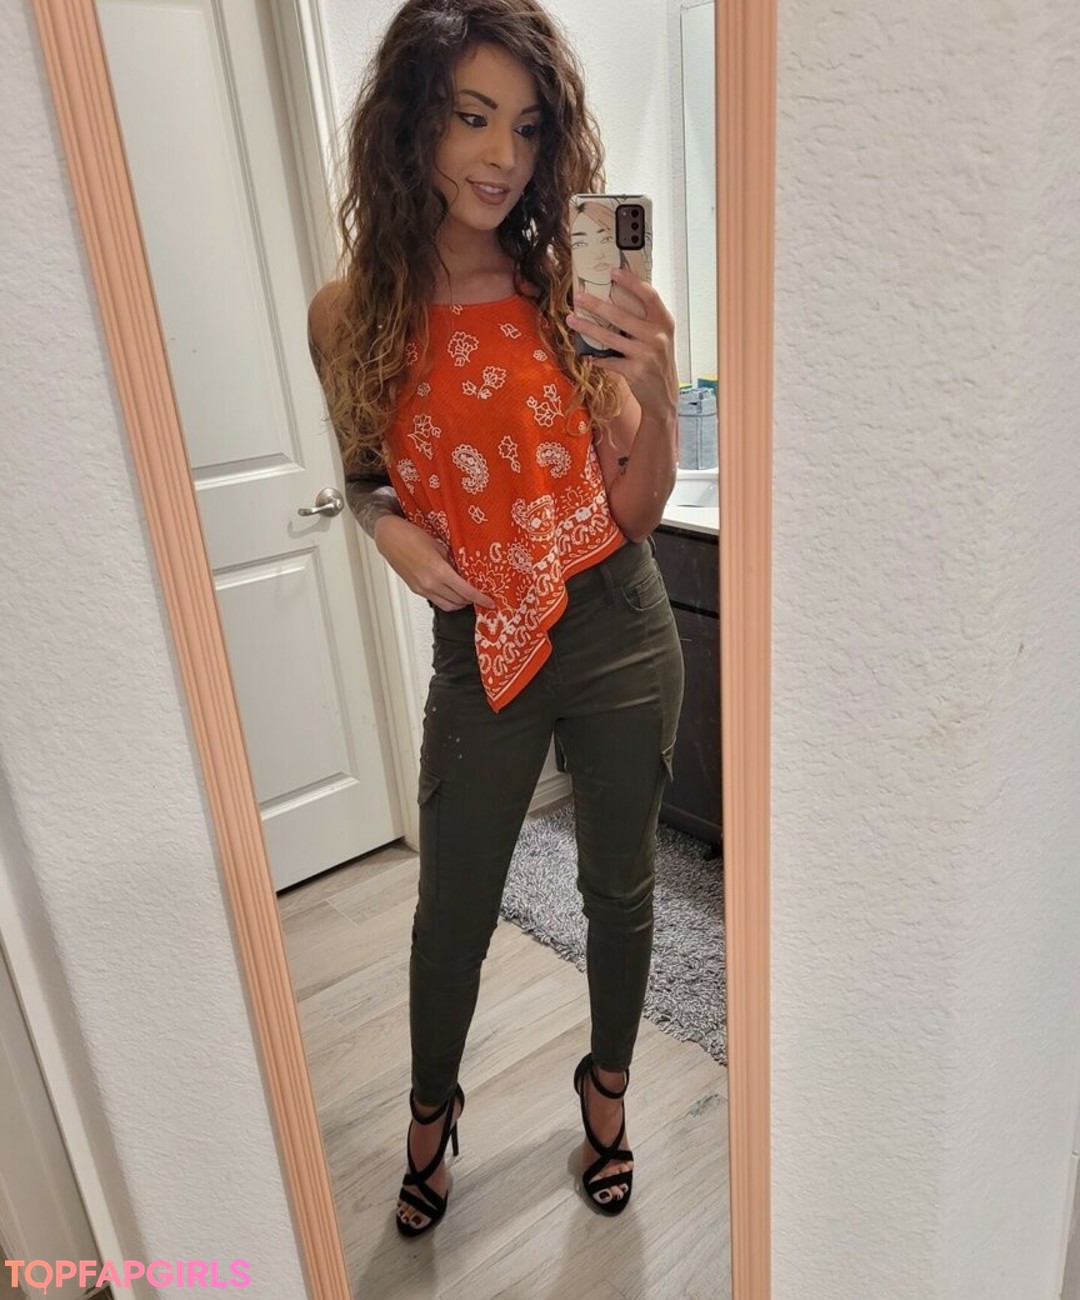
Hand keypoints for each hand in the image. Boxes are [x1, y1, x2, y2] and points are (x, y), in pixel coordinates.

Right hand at [373, 515, 494, 611]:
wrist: (390, 538)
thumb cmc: (412, 536)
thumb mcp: (439, 546)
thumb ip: (452, 562)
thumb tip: (466, 572)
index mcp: (438, 571)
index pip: (465, 591)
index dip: (480, 598)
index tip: (490, 602)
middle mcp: (430, 584)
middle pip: (458, 601)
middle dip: (471, 600)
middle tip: (481, 596)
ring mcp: (422, 589)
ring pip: (447, 605)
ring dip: (459, 603)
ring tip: (467, 596)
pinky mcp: (416, 590)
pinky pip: (436, 601)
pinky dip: (447, 599)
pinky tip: (451, 591)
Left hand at [568, 268, 678, 420]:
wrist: (664, 397)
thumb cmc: (658, 362)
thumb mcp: (660, 337)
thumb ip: (646, 320)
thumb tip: (616, 298)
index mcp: (664, 323)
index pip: (649, 295)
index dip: (631, 282)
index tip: (613, 272)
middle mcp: (657, 337)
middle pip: (622, 315)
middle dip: (596, 305)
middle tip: (579, 297)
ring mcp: (646, 355)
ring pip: (610, 337)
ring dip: (588, 328)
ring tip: (572, 320)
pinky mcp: (635, 371)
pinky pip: (608, 360)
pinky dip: (596, 358)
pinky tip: (587, 355)